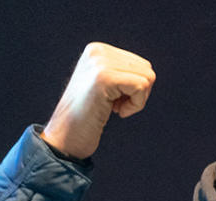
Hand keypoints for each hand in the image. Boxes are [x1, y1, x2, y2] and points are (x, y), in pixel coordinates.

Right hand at [40, 43, 155, 159]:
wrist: (67, 135)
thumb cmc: (88, 116)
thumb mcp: (105, 86)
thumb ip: (122, 73)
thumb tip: (149, 75)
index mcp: (98, 50)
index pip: (141, 64)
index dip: (135, 88)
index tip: (113, 99)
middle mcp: (98, 51)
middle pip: (147, 69)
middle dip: (138, 93)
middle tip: (114, 106)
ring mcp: (100, 62)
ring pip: (147, 78)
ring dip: (137, 100)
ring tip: (114, 108)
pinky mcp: (104, 77)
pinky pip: (141, 87)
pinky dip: (136, 105)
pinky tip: (117, 112)